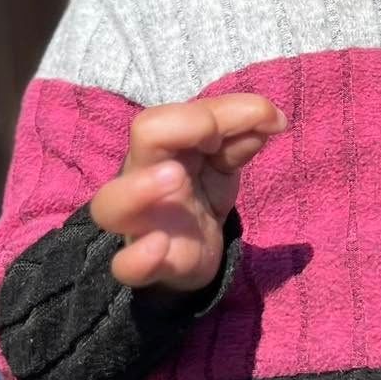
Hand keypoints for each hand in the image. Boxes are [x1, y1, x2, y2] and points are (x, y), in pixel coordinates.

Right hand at [91, 94, 286, 292]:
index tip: (260, 121)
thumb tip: (270, 118)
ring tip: (176, 178)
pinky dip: (138, 258)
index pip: (173, 113)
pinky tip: (160, 247)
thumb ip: (240, 137)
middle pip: (142, 138)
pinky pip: (124, 265)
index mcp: (163, 146)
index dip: (211, 114)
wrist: (192, 253)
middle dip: (179, 127)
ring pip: (110, 205)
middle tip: (216, 139)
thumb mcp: (223, 161)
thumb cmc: (200, 192)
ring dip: (140, 187)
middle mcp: (142, 177)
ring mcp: (140, 223)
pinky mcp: (150, 266)